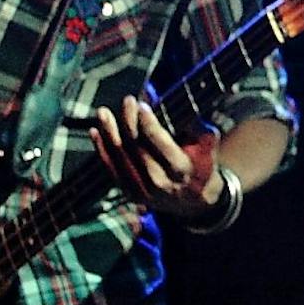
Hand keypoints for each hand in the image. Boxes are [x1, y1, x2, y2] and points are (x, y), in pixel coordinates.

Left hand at [92, 95, 225, 224]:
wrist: (193, 202)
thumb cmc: (201, 168)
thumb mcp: (208, 150)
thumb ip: (200, 131)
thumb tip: (189, 113)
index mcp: (179, 169)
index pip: (160, 143)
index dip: (149, 124)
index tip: (142, 105)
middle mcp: (158, 181)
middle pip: (137, 148)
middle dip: (129, 122)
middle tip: (127, 102)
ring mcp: (141, 189)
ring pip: (120, 158)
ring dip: (110, 133)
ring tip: (103, 113)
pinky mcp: (129, 192)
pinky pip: (111, 169)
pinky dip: (102, 150)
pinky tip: (95, 132)